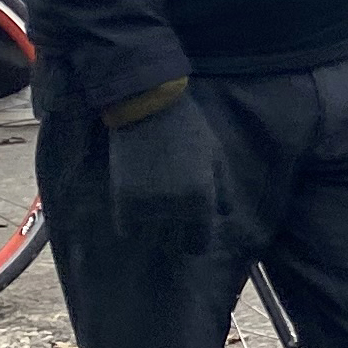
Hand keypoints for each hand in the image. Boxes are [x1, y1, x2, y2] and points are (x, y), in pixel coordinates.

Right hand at [103, 92, 230, 251]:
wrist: (149, 106)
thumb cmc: (189, 128)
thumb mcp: (216, 155)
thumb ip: (223, 189)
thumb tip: (224, 215)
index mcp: (201, 198)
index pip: (199, 242)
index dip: (197, 241)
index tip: (192, 237)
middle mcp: (175, 208)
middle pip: (174, 242)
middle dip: (176, 233)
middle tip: (173, 220)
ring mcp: (147, 204)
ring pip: (150, 235)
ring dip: (153, 227)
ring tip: (154, 210)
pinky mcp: (122, 198)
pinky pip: (126, 227)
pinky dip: (131, 224)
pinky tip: (135, 211)